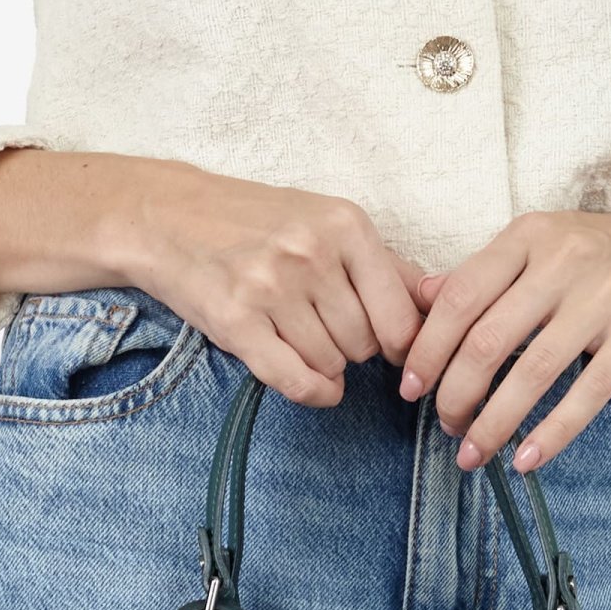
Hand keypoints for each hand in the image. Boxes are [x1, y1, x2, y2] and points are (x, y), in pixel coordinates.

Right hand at [0, 148, 422, 407]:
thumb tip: (443, 303)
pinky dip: (314, 393)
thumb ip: (387, 265)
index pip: (401, 315)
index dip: (402, 344)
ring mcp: (272, 288)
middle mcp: (311, 254)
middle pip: (366, 345)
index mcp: (345, 225)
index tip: (391, 349)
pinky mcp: (236, 322)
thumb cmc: (256, 222)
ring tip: (306, 341)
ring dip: (328, 366)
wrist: (167, 216)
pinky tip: (316, 385)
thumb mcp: (327, 222)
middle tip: (333, 334)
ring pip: (332, 364)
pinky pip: (295, 381)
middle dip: (357, 352)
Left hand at [398, 183, 610, 471]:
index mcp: (529, 236)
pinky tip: (526, 458)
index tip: (410, 388)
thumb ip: (484, 272)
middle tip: (444, 426)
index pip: (460, 297)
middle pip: (488, 339)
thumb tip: (421, 299)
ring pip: (532, 371)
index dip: (428, 348)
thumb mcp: (542, 245)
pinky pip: (587, 393)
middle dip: (455, 393)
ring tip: (473, 452)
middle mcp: (564, 261)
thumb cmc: (605, 252)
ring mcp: (605, 297)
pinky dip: (552, 432)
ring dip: (494, 422)